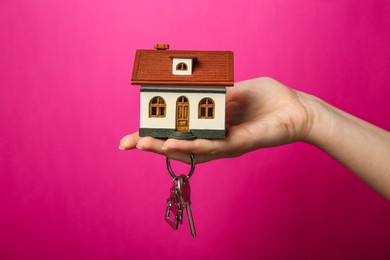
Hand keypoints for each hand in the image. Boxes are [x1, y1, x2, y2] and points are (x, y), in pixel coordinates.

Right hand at [119, 77, 313, 162]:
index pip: (179, 130)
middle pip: (179, 144)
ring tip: (142, 144)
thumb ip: (214, 94)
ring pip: (190, 149)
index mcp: (211, 124)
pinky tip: (171, 144)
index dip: (156, 132)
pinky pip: (211, 146)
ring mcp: (225, 144)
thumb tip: (192, 90)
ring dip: (164, 147)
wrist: (296, 108)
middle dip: (152, 144)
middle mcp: (215, 137)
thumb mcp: (235, 90)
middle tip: (128, 143)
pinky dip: (190, 145)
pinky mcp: (238, 144)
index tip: (133, 133)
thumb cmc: (268, 99)